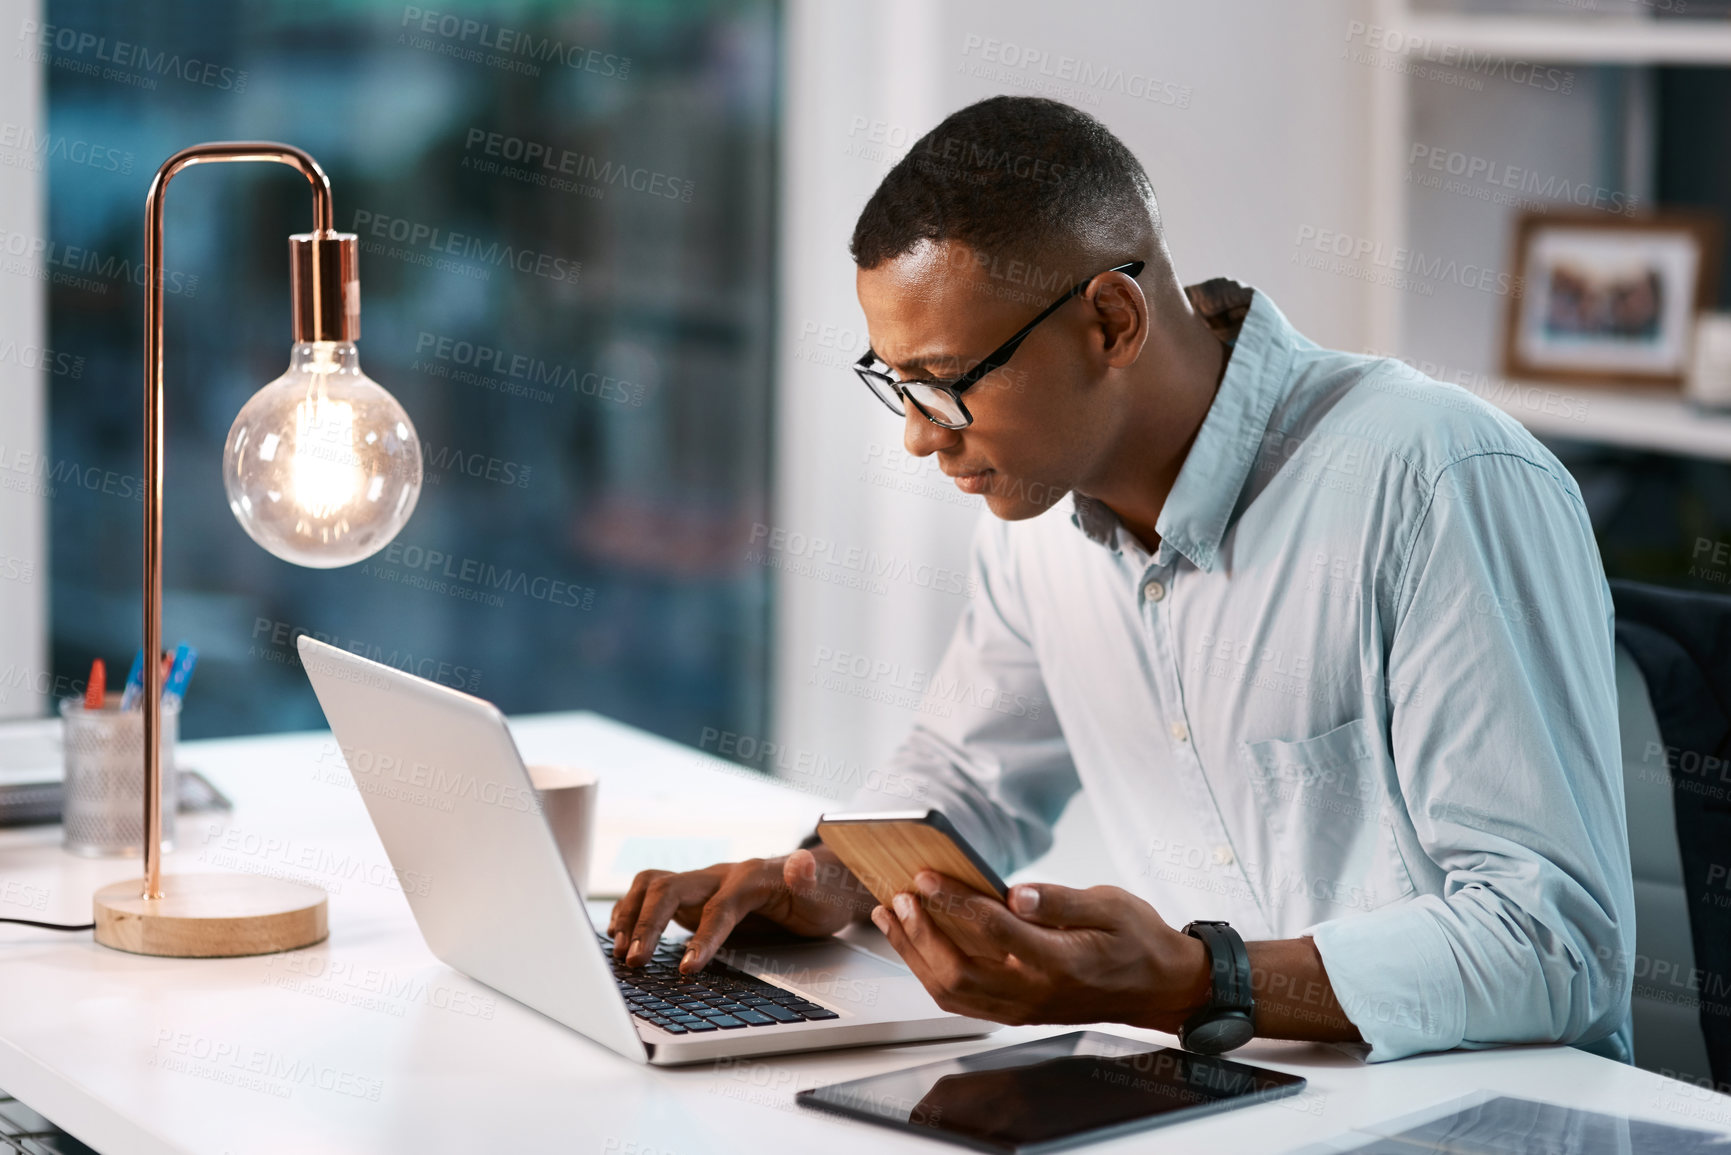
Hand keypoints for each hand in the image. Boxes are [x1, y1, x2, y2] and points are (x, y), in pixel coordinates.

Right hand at [606, 846, 875, 972]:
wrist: (821, 884)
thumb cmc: (822, 894)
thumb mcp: (824, 893)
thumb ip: (808, 880)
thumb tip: (803, 862)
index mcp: (751, 877)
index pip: (719, 907)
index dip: (703, 937)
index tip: (689, 968)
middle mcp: (721, 875)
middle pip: (672, 888)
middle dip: (649, 924)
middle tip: (635, 962)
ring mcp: (704, 884)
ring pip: (654, 885)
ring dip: (632, 914)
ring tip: (620, 950)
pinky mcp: (693, 896)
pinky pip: (653, 894)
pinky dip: (632, 911)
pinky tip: (620, 935)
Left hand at [870, 871, 1211, 1031]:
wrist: (1158, 987)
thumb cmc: (1136, 941)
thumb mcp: (1110, 905)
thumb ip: (1060, 900)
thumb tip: (1018, 893)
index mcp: (1059, 963)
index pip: (994, 931)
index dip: (954, 901)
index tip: (925, 876)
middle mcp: (1035, 992)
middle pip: (959, 971)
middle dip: (921, 933)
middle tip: (899, 898)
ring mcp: (1022, 1008)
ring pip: (951, 991)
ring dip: (915, 954)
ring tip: (892, 917)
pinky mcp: (1015, 1011)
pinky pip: (960, 1001)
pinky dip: (929, 972)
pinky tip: (915, 944)